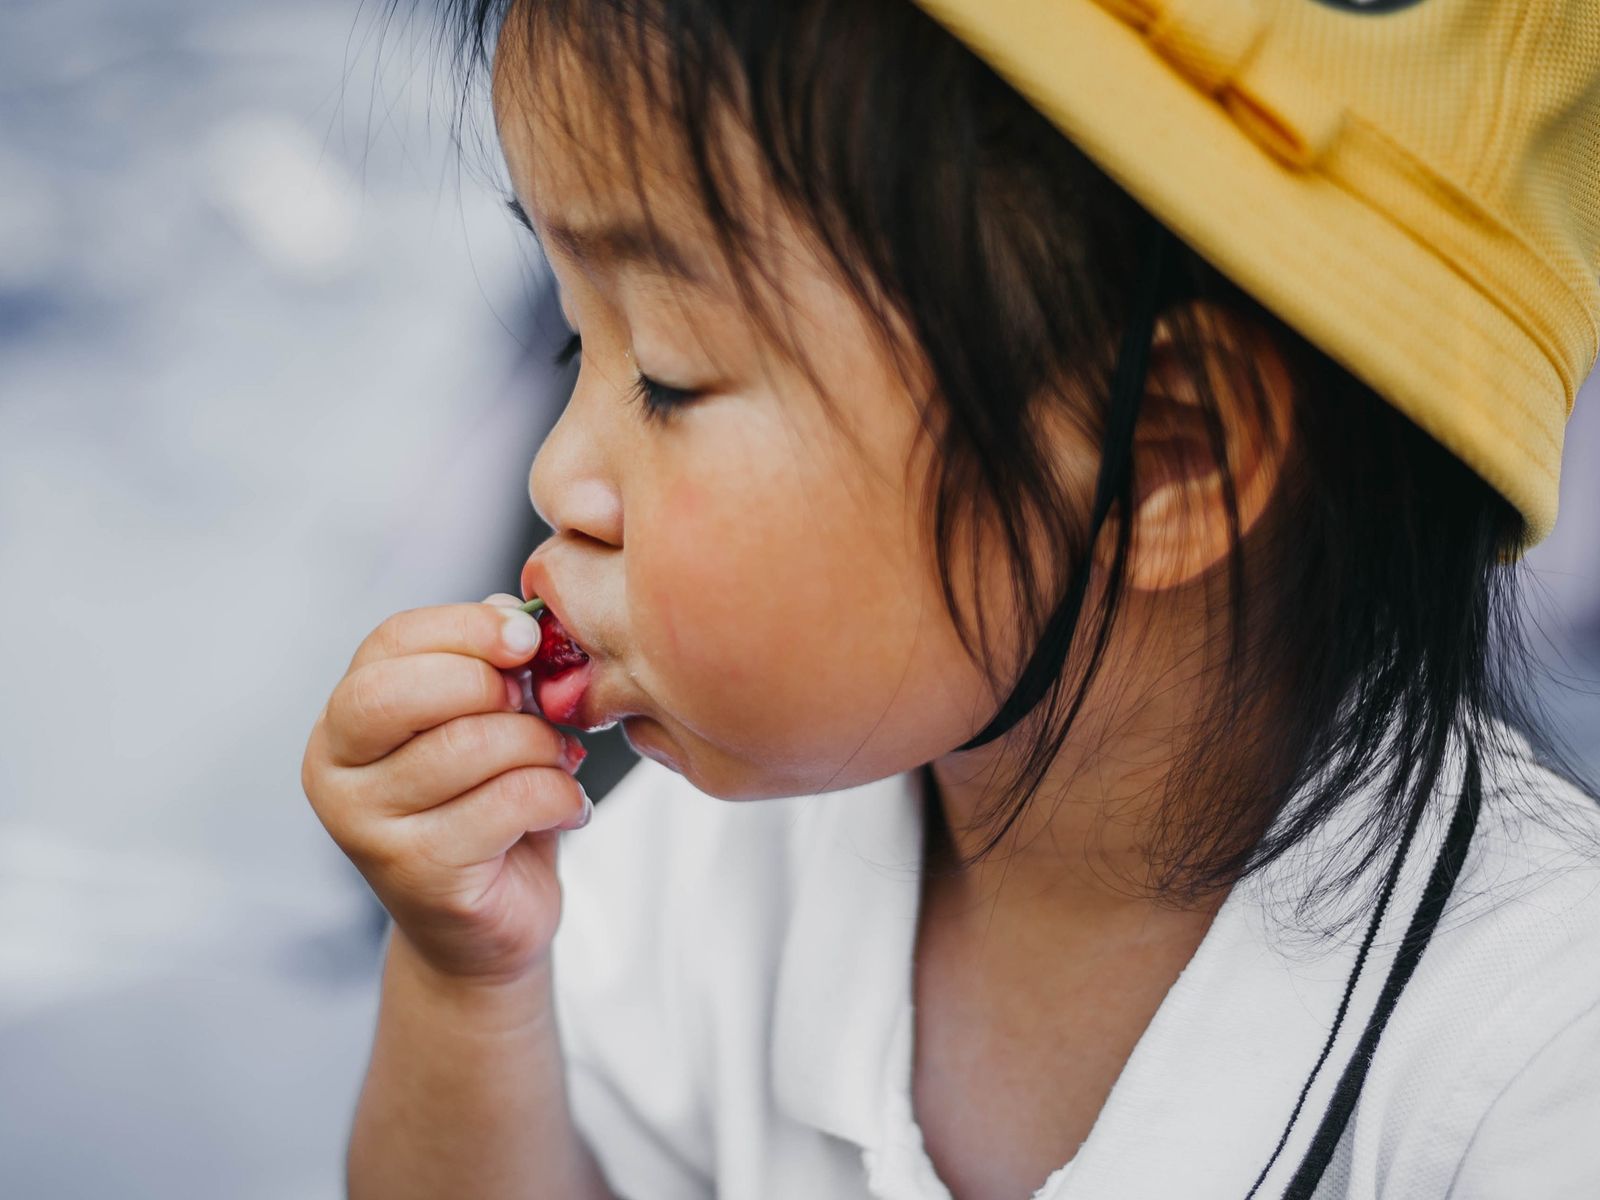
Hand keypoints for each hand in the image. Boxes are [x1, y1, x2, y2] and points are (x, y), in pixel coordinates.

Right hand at [302, 594, 590, 986]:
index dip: (465, 629)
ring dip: (538, 746)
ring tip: (558, 762)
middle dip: (491, 686)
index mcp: (344, 723)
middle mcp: (335, 773)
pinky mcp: (418, 873)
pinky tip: (565, 808)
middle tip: (535, 709)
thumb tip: (511, 614)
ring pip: (469, 745)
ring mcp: (367, 828)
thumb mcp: (484, 725)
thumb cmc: (486, 813)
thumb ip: (488, 665)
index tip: (526, 638)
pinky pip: (506, 801)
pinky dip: (556, 795)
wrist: (484, 930)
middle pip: (404, 691)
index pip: (389, 643)